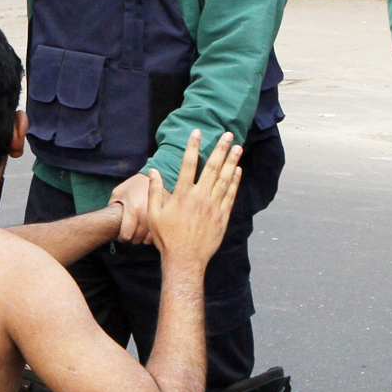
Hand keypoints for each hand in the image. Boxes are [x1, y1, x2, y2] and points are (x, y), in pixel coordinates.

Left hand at [109, 172, 151, 242]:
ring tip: (139, 232)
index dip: (122, 238)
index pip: (126, 235)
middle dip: (132, 238)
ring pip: (148, 239)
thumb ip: (111, 208)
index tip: (121, 236)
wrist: (157, 176)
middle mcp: (146, 214)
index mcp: (133, 209)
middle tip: (130, 233)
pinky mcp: (167, 217)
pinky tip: (149, 230)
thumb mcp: (118, 193)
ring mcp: (158, 216)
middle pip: (137, 239)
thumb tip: (107, 223)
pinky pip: (158, 233)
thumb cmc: (134, 185)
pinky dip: (153, 235)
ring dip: (142, 238)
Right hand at [143, 131, 240, 268]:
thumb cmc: (167, 238)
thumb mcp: (154, 215)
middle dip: (220, 149)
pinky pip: (231, 195)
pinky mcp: (222, 217)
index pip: (189, 164)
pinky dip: (235, 182)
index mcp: (182, 195)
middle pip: (212, 167)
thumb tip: (154, 172)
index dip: (193, 146)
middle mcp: (200, 197)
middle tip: (227, 134)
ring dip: (232, 161)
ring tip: (238, 147)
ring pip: (225, 179)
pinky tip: (238, 170)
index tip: (197, 132)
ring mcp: (213, 207)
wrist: (185, 259)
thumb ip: (154, 191)